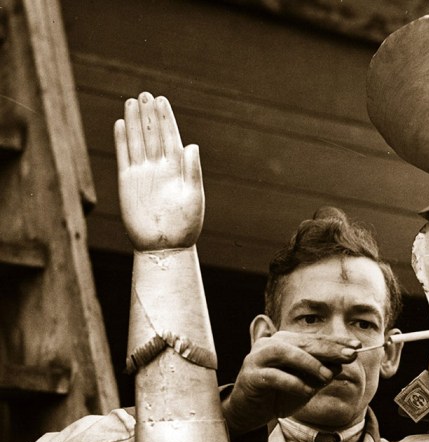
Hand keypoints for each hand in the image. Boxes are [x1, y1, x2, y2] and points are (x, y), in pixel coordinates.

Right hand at [114, 93, 203, 249]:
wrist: (165, 246)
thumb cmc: (185, 225)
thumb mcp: (193, 196)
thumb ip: (192, 171)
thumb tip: (191, 145)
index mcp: (178, 169)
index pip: (171, 138)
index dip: (166, 119)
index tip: (162, 101)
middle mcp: (160, 168)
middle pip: (153, 135)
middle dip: (150, 115)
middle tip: (146, 94)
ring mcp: (143, 173)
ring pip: (138, 141)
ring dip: (135, 122)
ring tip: (132, 102)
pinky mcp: (128, 182)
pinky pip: (124, 156)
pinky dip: (122, 140)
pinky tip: (121, 124)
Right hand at [222, 331, 360, 433]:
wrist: (249, 412)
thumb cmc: (279, 394)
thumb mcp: (306, 382)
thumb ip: (321, 371)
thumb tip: (342, 363)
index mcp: (285, 341)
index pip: (314, 340)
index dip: (336, 343)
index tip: (357, 347)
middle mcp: (270, 345)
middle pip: (303, 343)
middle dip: (329, 350)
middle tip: (351, 356)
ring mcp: (257, 359)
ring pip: (285, 353)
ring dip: (309, 363)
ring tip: (328, 376)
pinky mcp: (250, 377)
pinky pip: (274, 377)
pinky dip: (292, 383)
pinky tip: (307, 390)